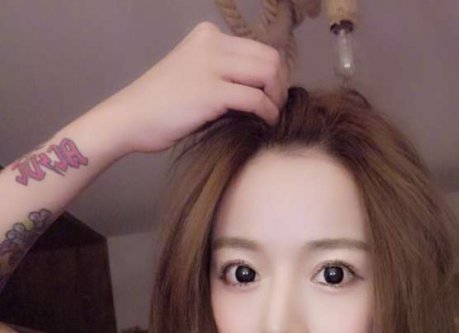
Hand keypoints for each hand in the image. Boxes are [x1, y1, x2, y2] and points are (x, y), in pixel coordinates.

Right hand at [104, 21, 288, 153]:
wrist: (130, 118)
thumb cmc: (162, 106)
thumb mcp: (195, 74)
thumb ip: (224, 72)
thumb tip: (262, 86)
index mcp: (208, 35)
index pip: (260, 48)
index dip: (274, 74)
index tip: (271, 96)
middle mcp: (211, 42)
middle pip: (270, 58)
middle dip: (279, 86)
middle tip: (275, 108)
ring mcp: (211, 65)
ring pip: (268, 74)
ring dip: (276, 99)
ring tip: (270, 116)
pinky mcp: (212, 92)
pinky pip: (256, 99)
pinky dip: (267, 113)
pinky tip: (264, 123)